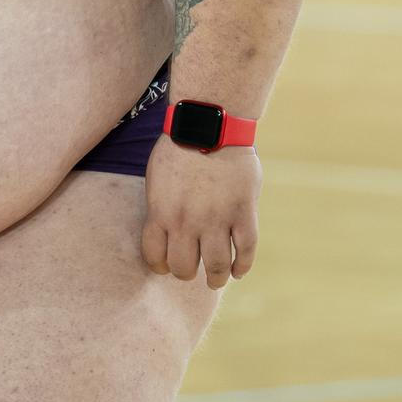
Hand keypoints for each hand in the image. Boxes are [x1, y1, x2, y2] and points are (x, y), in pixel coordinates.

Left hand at [141, 136, 260, 289]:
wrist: (210, 123)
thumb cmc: (180, 146)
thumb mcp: (157, 178)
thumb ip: (160, 206)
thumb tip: (163, 228)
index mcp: (161, 213)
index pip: (155, 257)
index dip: (160, 266)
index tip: (167, 265)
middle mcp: (186, 222)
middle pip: (184, 267)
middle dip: (187, 272)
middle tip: (193, 269)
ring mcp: (217, 218)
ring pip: (216, 265)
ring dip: (216, 278)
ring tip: (217, 279)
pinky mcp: (243, 211)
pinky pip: (246, 249)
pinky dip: (243, 265)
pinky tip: (239, 270)